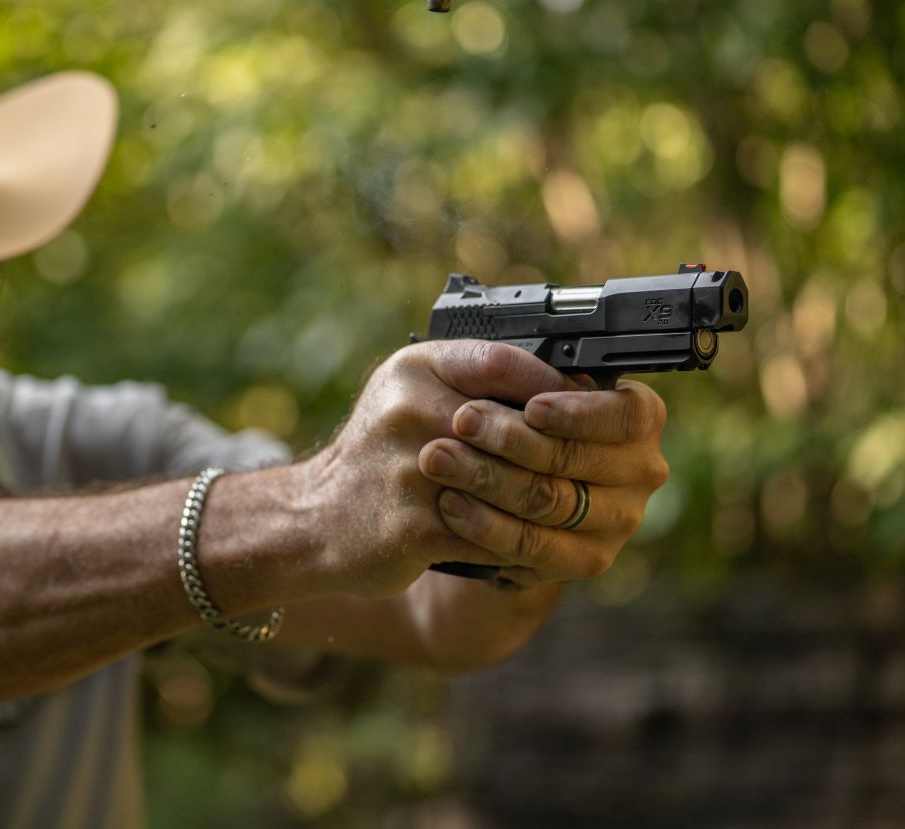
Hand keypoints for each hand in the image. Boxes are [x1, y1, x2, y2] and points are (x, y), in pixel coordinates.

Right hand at [298, 340, 580, 597]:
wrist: (314, 518)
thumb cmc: (379, 453)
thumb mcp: (412, 393)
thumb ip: (474, 380)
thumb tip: (570, 384)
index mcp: (414, 368)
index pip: (504, 362)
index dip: (553, 386)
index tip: (583, 407)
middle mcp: (407, 411)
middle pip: (517, 428)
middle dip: (559, 451)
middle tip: (591, 465)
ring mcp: (409, 470)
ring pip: (512, 484)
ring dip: (547, 500)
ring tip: (574, 505)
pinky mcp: (413, 526)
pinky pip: (493, 534)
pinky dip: (520, 541)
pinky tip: (536, 541)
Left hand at [417, 379, 668, 587]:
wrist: (495, 471)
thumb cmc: (506, 409)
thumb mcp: (506, 379)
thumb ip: (517, 369)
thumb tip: (525, 378)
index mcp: (639, 417)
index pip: (627, 416)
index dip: (579, 413)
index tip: (532, 408)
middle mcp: (639, 470)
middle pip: (577, 459)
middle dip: (511, 440)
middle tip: (461, 421)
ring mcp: (617, 521)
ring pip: (552, 503)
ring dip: (489, 480)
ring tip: (439, 459)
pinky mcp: (585, 559)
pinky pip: (536, 548)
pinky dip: (489, 527)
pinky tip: (452, 506)